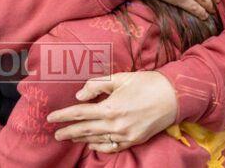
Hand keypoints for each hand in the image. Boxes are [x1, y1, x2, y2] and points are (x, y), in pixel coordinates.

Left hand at [46, 71, 176, 152]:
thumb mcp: (119, 78)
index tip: (51, 118)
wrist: (173, 96)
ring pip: (97, 140)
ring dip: (81, 139)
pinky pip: (112, 147)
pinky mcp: (134, 140)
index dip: (63, 116)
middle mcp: (115, 124)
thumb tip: (79, 96)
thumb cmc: (146, 83)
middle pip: (85, 130)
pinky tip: (92, 144)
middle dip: (68, 132)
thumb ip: (96, 85)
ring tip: (70, 138)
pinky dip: (100, 146)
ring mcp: (125, 135)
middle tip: (56, 133)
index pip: (79, 113)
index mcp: (110, 107)